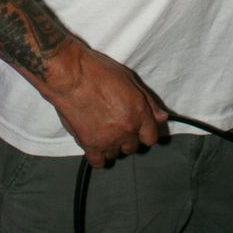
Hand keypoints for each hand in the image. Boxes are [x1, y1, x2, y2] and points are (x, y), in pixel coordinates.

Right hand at [43, 41, 167, 167]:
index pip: (151, 137)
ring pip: (116, 154)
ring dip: (112, 145)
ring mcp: (109, 139)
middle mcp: (127, 129)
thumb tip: (162, 117)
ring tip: (103, 130)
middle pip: (133, 147)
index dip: (144, 132)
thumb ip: (148, 101)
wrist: (70, 75)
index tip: (137, 127)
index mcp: (139, 111)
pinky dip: (98, 155)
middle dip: (127, 137)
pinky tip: (95, 143)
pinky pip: (99, 162)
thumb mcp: (129, 78)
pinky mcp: (90, 145)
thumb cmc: (98, 70)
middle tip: (116, 123)